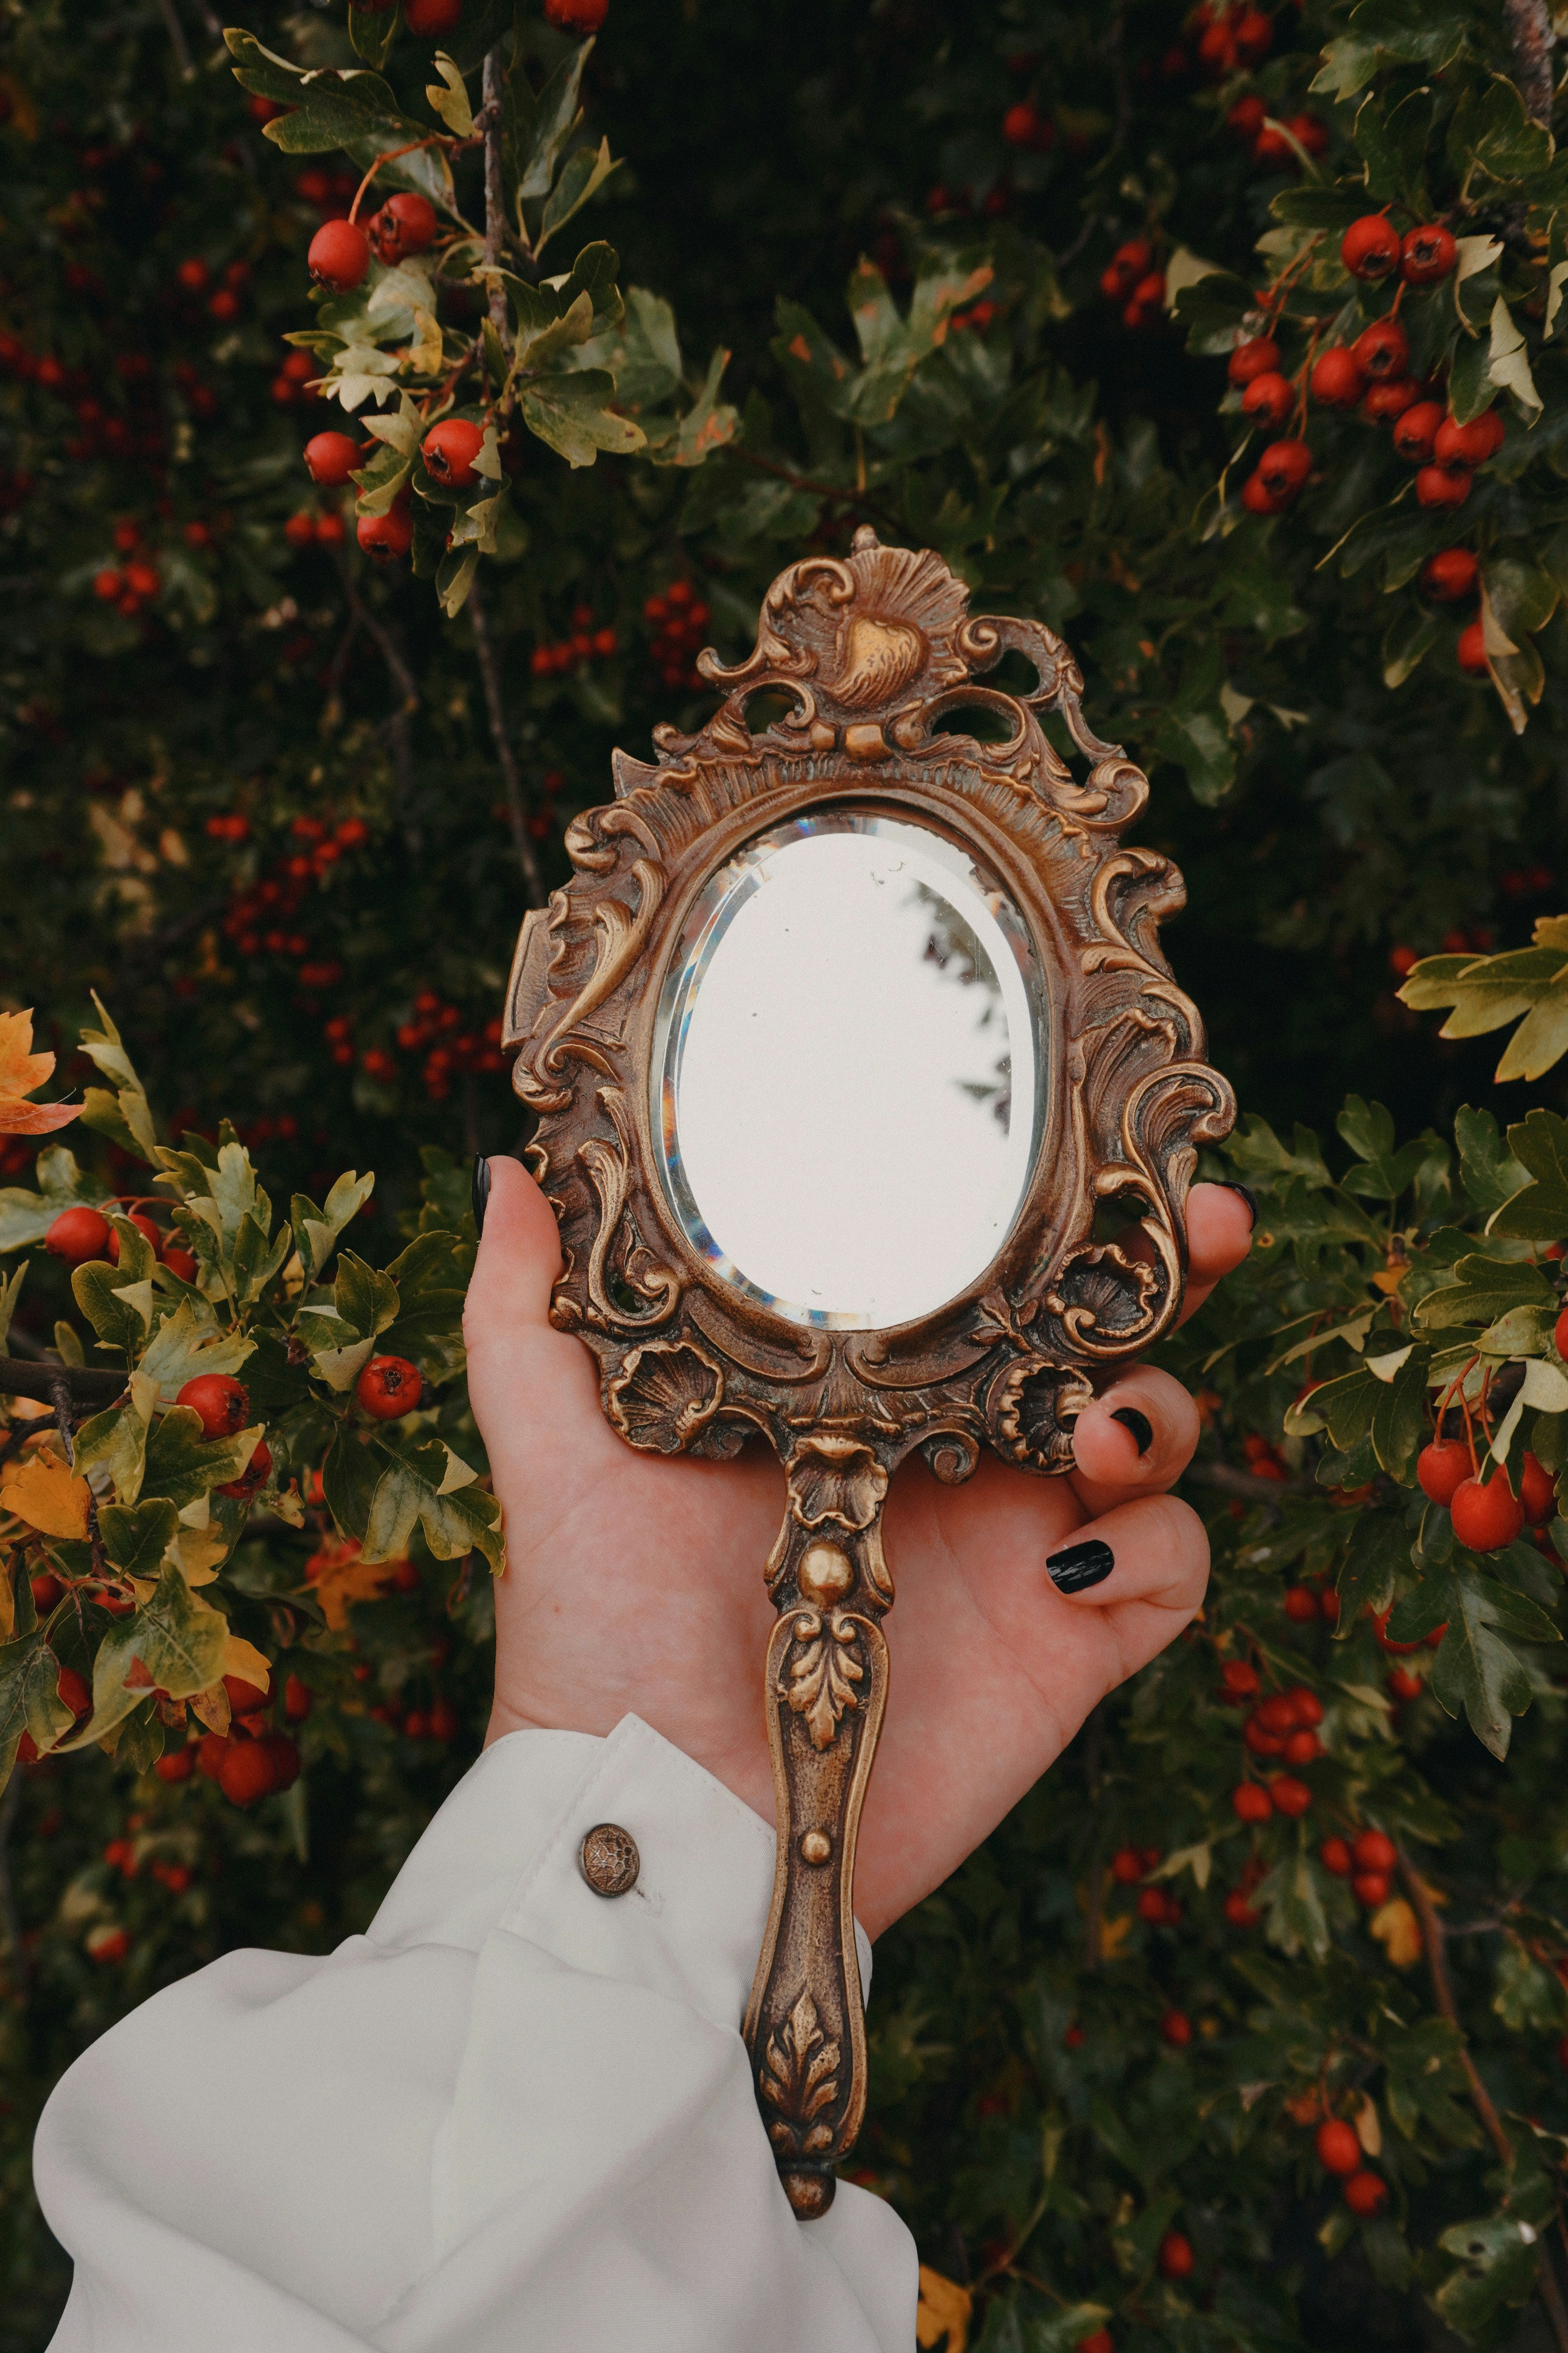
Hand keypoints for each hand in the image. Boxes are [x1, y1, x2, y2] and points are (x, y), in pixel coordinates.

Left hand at [465, 1165, 1251, 1937]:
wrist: (661, 1816)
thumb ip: (527, 1315)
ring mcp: (1017, 1548)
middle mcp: (954, 1455)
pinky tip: (1080, 1555)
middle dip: (1165, 1274)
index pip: (974, 1276)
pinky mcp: (1065, 1645)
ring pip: (1151, 1441)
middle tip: (1204, 1225)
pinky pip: (1167, 1573)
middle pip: (1096, 1336)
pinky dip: (1157, 1550)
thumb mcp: (556, 1452)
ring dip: (1159, 1413)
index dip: (1041, 1210)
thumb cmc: (598, 1637)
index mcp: (859, 1395)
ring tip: (1099, 1429)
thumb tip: (505, 1171)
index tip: (1088, 1147)